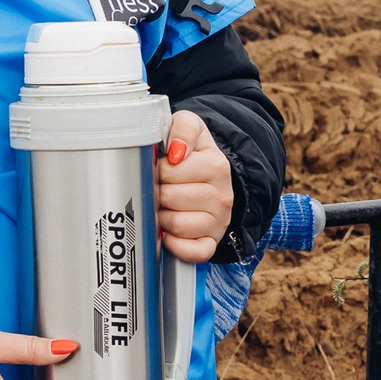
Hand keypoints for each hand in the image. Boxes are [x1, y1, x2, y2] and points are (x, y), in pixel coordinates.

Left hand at [157, 111, 233, 261]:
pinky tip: (169, 233)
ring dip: (163, 216)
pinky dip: (177, 246)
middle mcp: (223, 195)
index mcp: (217, 166)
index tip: (162, 167)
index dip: (158, 169)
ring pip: (176, 225)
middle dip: (158, 193)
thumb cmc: (193, 154)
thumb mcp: (191, 127)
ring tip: (166, 206)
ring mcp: (219, 222)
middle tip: (161, 188)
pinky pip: (194, 252)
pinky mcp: (212, 243)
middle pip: (170, 198)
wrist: (210, 177)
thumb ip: (182, 128)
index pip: (169, 171)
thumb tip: (176, 150)